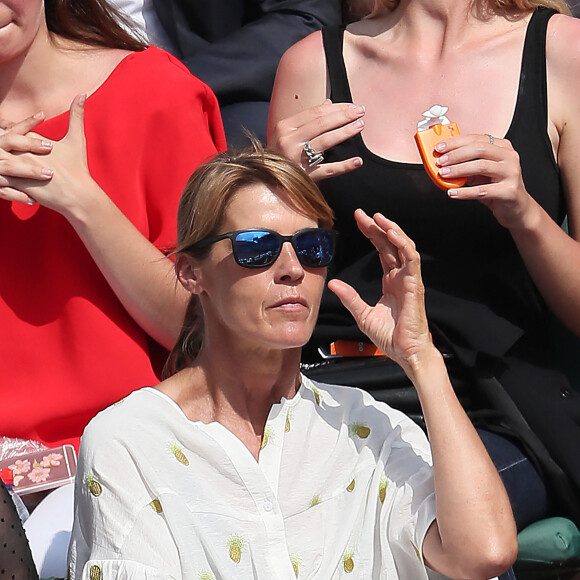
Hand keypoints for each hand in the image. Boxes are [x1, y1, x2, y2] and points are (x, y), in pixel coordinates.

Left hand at [0, 95, 100, 217]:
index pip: (13, 128)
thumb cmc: (78, 168)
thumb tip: (82, 94)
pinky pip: (2, 179)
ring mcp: (19, 168)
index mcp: (34, 139)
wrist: (78, 195)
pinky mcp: (18, 184)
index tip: (1, 125)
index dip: (5, 126)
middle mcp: (23, 152)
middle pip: (1, 141)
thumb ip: (77, 115)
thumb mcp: (77, 140)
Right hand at [268, 100, 364, 180]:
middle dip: (344, 116)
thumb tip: (328, 103)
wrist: (266, 180)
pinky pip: (327, 169)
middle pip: (321, 124)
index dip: (337, 108)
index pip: (315, 113)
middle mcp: (289, 141)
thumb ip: (307, 119)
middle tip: (361, 112)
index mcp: (284, 127)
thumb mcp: (287, 134)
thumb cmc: (279, 154)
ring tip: (360, 126)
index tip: (353, 106)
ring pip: (325, 142)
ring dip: (345, 132)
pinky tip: (358, 161)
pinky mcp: (304, 176)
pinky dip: (344, 166)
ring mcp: (296, 159)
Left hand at [328, 209, 432, 370]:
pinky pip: (411, 259)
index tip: (358, 220)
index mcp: (391, 281)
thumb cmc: (390, 336)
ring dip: (391, 230)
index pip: (382, 250)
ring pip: (403, 246)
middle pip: (391, 244)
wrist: (406, 353)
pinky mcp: (414, 285)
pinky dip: (402, 244)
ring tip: (377, 218)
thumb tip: (332, 284)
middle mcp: (401, 277)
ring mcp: (409, 279)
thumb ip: (349, 297)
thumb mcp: (362, 314)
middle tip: (362, 214)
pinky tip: (391, 233)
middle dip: (377, 227)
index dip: (372, 233)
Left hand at [434, 133, 532, 229]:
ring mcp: (511, 173)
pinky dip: (464, 192)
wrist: (516, 208)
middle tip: (440, 161)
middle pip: (479, 149)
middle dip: (456, 154)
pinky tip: (452, 193)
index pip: (476, 139)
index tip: (440, 147)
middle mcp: (509, 157)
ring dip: (458, 170)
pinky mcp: (509, 191)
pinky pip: (482, 190)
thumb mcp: (481, 172)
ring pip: (481, 167)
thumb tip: (444, 160)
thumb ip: (467, 164)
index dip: (456, 142)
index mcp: (502, 147)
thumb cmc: (497, 188)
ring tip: (443, 174)